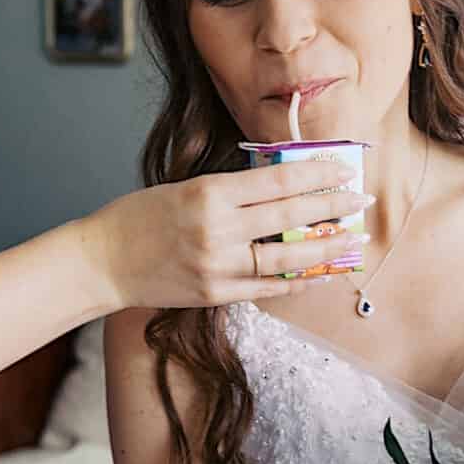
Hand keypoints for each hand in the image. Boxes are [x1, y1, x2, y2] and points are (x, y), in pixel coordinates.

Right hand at [82, 161, 376, 310]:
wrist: (100, 262)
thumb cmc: (137, 218)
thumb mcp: (183, 188)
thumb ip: (230, 191)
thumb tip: (283, 187)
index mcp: (208, 193)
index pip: (278, 181)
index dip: (317, 174)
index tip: (343, 169)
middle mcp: (217, 230)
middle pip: (290, 217)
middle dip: (332, 207)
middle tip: (363, 200)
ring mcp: (217, 266)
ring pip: (286, 258)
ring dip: (325, 250)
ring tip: (353, 242)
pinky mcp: (214, 295)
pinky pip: (267, 288)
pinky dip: (296, 280)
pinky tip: (320, 273)